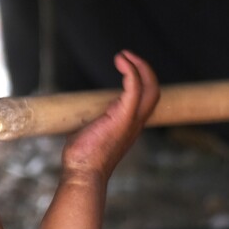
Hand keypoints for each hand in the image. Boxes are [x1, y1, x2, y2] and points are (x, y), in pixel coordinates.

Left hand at [61, 50, 159, 177]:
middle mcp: (135, 123)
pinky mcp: (123, 116)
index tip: (124, 68)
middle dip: (145, 70)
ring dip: (139, 67)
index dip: (140, 82)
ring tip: (124, 56)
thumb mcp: (89, 133)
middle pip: (154, 92)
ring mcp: (131, 120)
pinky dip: (131, 70)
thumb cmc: (82, 158)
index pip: (145, 101)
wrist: (83, 172)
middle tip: (127, 57)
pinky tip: (120, 60)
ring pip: (150, 88)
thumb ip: (90, 121)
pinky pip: (134, 87)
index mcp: (128, 126)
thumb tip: (75, 114)